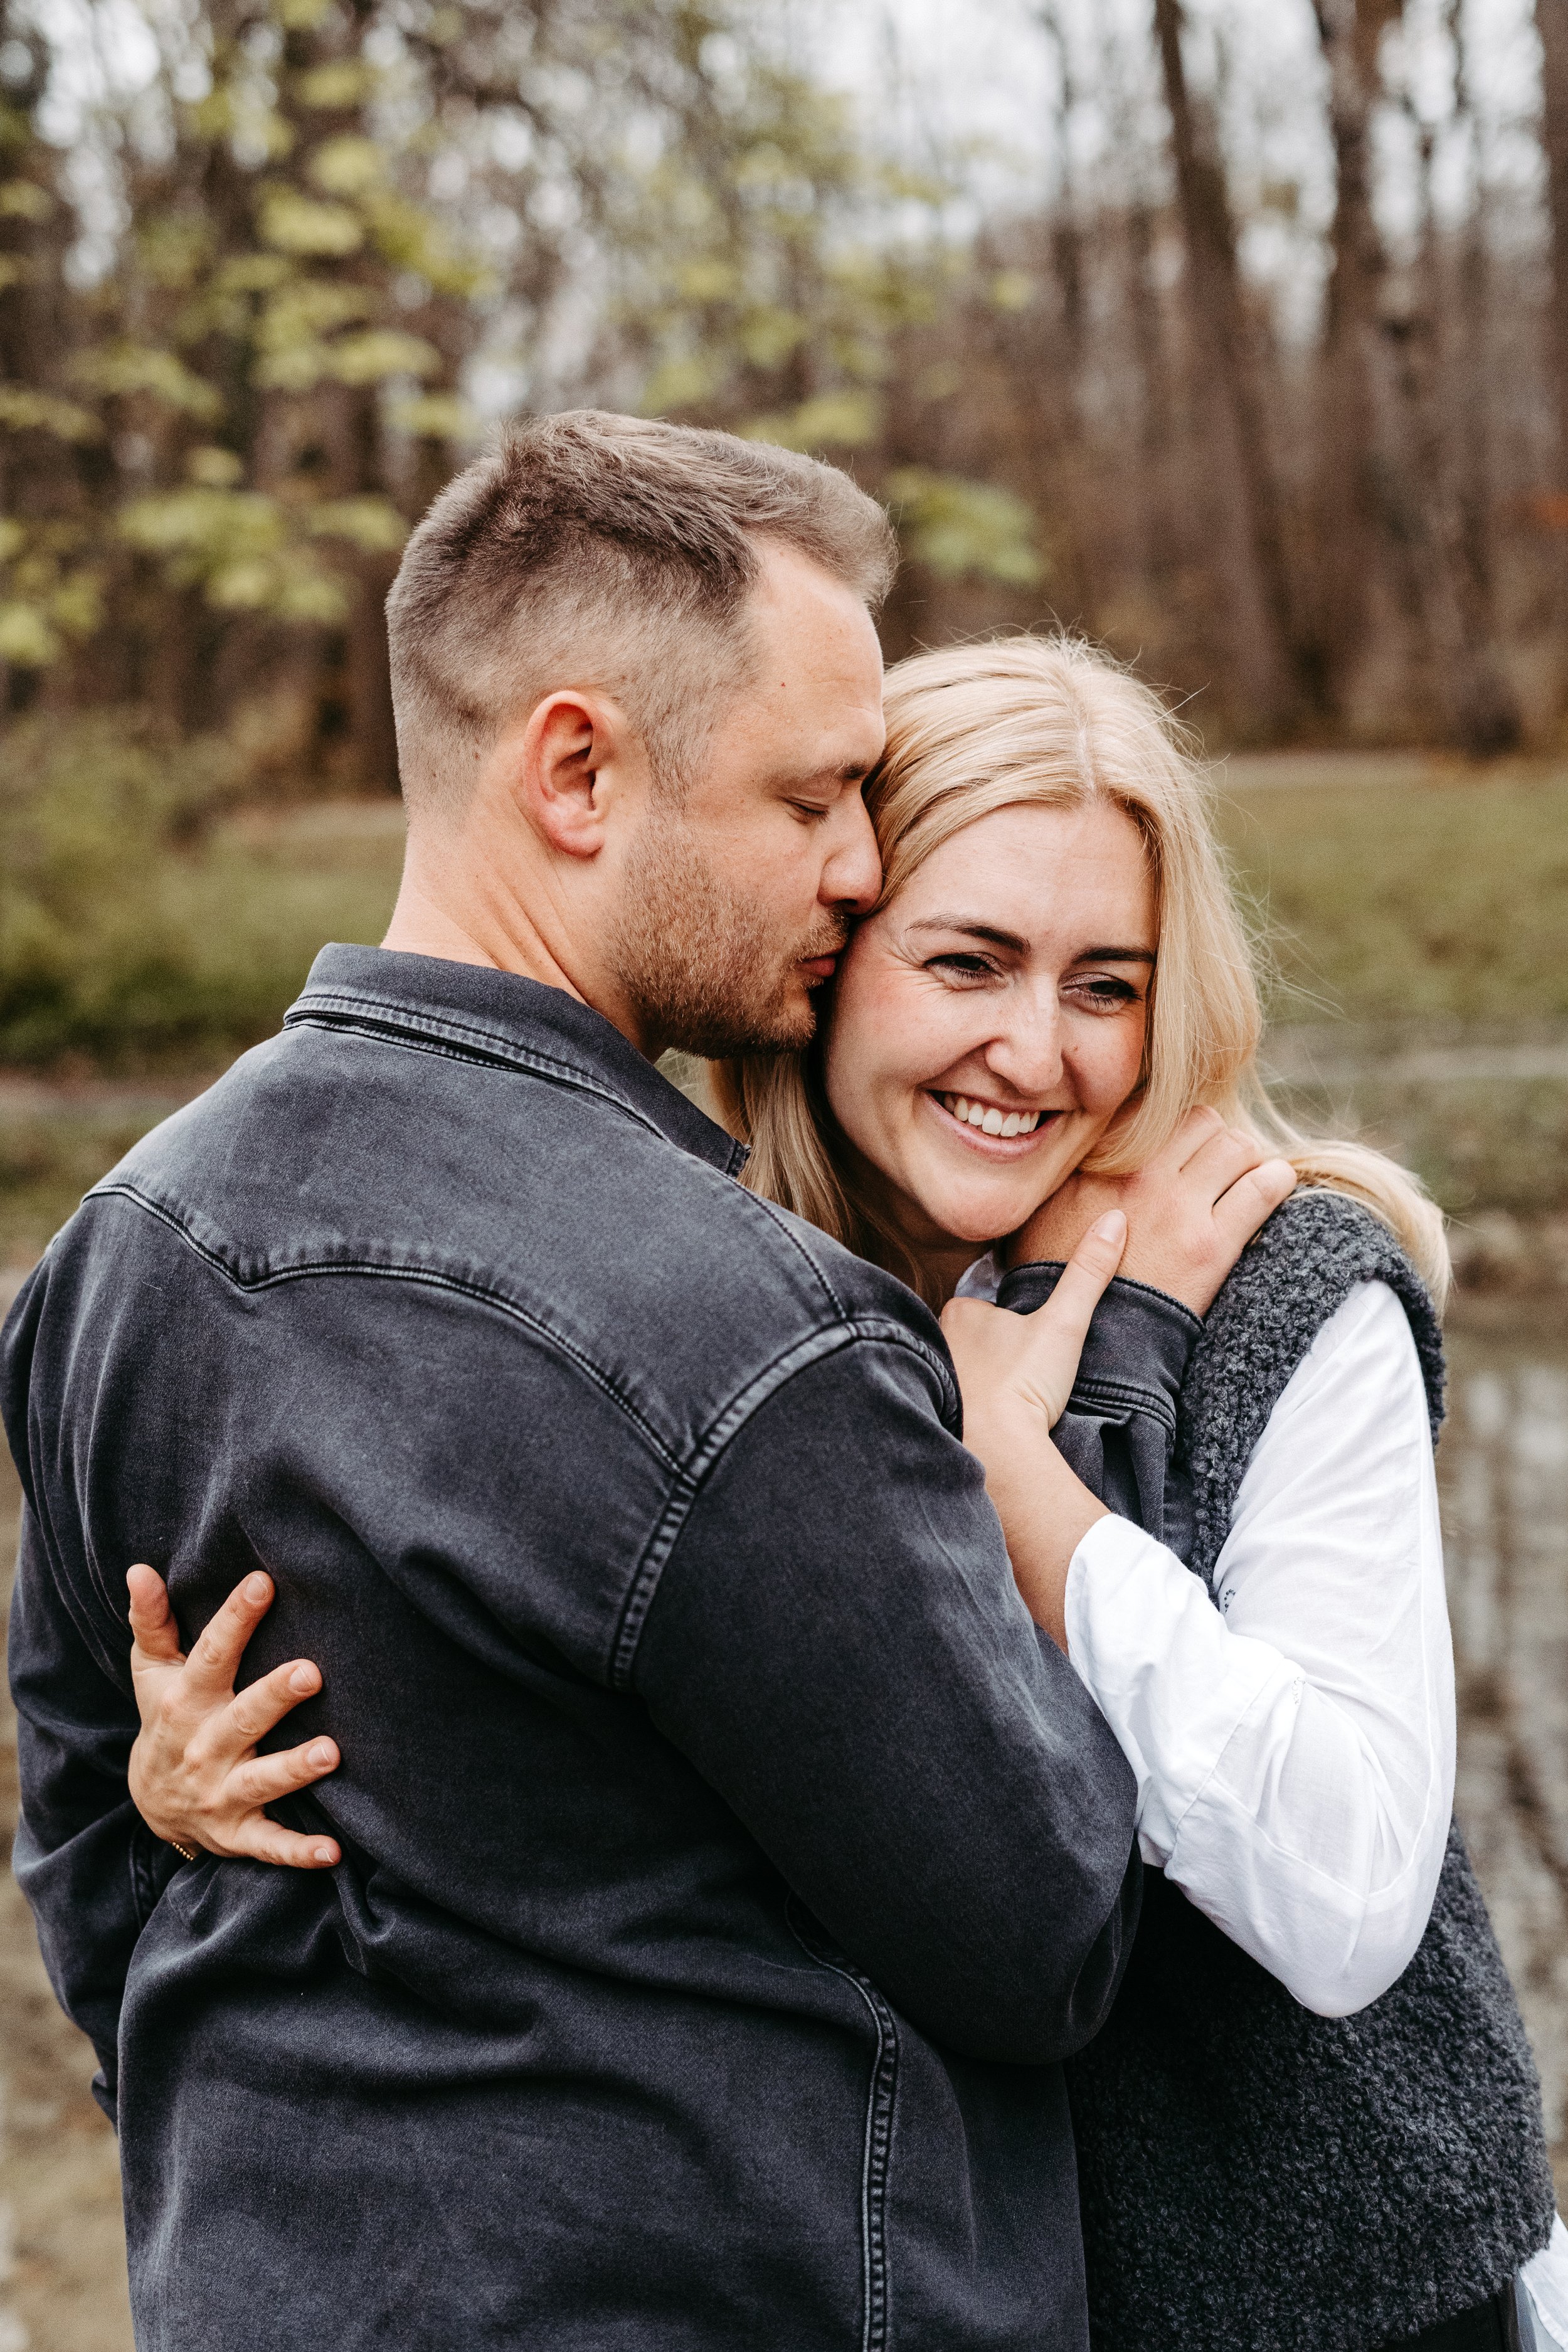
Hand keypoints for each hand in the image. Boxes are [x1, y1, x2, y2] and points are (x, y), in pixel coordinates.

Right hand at [126, 1565, 341, 1867]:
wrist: (150, 1802)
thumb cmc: (165, 1715)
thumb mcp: (152, 1670)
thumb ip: (152, 1620)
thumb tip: (139, 1569)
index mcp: (185, 1701)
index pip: (212, 1654)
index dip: (236, 1618)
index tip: (264, 1582)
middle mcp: (203, 1747)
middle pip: (243, 1718)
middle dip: (275, 1696)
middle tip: (311, 1672)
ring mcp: (220, 1793)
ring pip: (260, 1780)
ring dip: (294, 1768)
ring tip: (331, 1753)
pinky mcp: (236, 1833)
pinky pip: (268, 1845)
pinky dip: (297, 1852)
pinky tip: (332, 1852)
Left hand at [940, 1212, 1126, 1647]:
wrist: (998, 1451)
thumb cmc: (1025, 1383)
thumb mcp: (1064, 1323)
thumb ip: (1087, 1272)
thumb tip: (1115, 1218)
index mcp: (958, 1314)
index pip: (981, 1307)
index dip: (1007, 1324)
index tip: (1027, 1347)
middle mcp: (932, 1343)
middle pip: (965, 1342)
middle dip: (987, 1355)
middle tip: (1018, 1378)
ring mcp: (927, 1382)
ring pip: (954, 1374)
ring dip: (974, 1385)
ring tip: (1006, 1405)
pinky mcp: (930, 1417)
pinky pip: (947, 1407)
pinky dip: (963, 1413)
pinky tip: (987, 1427)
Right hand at [1007, 1106, 1296, 1316]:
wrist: (1093, 1344)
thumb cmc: (1061, 1281)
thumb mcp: (1046, 1210)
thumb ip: (1072, 1170)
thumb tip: (1090, 1140)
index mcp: (1099, 1163)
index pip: (1155, 1112)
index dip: (1175, 1130)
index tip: (1183, 1148)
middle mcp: (1140, 1174)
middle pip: (1202, 1121)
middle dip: (1215, 1139)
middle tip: (1218, 1165)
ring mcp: (1179, 1207)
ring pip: (1237, 1146)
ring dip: (1246, 1159)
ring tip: (1246, 1178)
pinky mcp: (1213, 1244)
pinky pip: (1263, 1187)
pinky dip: (1275, 1180)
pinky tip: (1274, 1184)